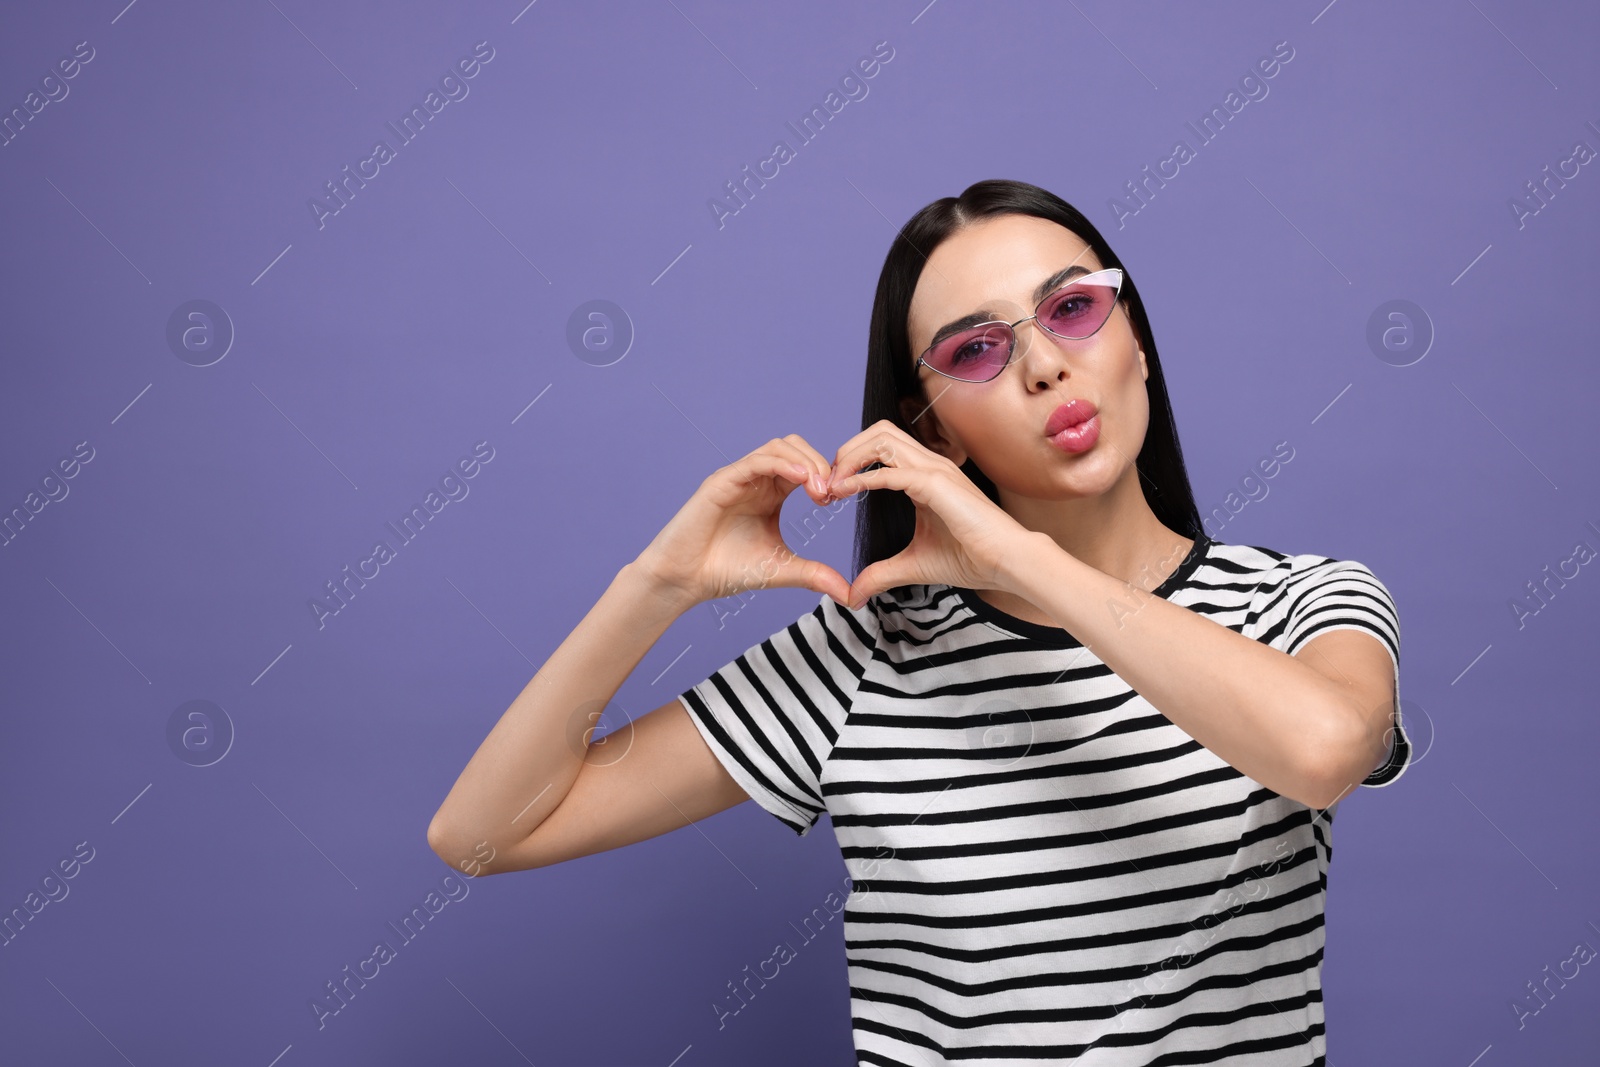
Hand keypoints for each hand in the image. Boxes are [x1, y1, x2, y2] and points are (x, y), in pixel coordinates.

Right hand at [634, 435, 853, 608]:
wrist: (687, 580)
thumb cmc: (727, 571)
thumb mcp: (782, 569)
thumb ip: (814, 575)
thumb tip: (850, 595)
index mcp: (772, 493)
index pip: (806, 466)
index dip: (827, 475)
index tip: (840, 498)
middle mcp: (756, 480)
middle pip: (796, 447)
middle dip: (821, 463)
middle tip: (831, 494)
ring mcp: (738, 477)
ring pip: (779, 447)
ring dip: (806, 461)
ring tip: (819, 489)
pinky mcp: (722, 481)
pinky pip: (756, 460)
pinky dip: (782, 463)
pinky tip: (801, 479)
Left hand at [825, 420, 1031, 606]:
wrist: (1008, 563)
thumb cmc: (972, 559)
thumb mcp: (913, 566)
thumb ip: (881, 574)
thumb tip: (854, 596)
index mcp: (924, 475)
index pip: (881, 447)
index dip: (851, 462)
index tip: (831, 492)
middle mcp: (928, 464)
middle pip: (877, 431)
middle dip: (846, 451)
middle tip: (826, 484)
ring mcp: (934, 470)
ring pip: (881, 438)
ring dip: (849, 458)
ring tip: (832, 487)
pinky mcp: (936, 483)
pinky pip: (890, 470)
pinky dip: (862, 477)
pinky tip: (845, 493)